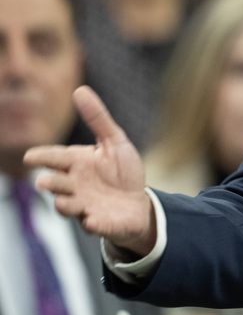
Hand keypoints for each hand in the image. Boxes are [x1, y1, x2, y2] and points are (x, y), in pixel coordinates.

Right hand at [22, 86, 155, 256]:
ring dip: (65, 204)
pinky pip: (94, 225)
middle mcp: (76, 186)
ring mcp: (86, 206)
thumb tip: (79, 90)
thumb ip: (98, 119)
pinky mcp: (100, 223)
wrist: (138, 203)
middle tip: (45, 181)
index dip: (43, 157)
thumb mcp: (114, 141)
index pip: (56, 158)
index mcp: (77, 163)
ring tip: (62, 201)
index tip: (31, 157)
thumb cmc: (122, 172)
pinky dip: (93, 223)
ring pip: (68, 206)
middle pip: (57, 184)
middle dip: (51, 183)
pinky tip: (93, 220)